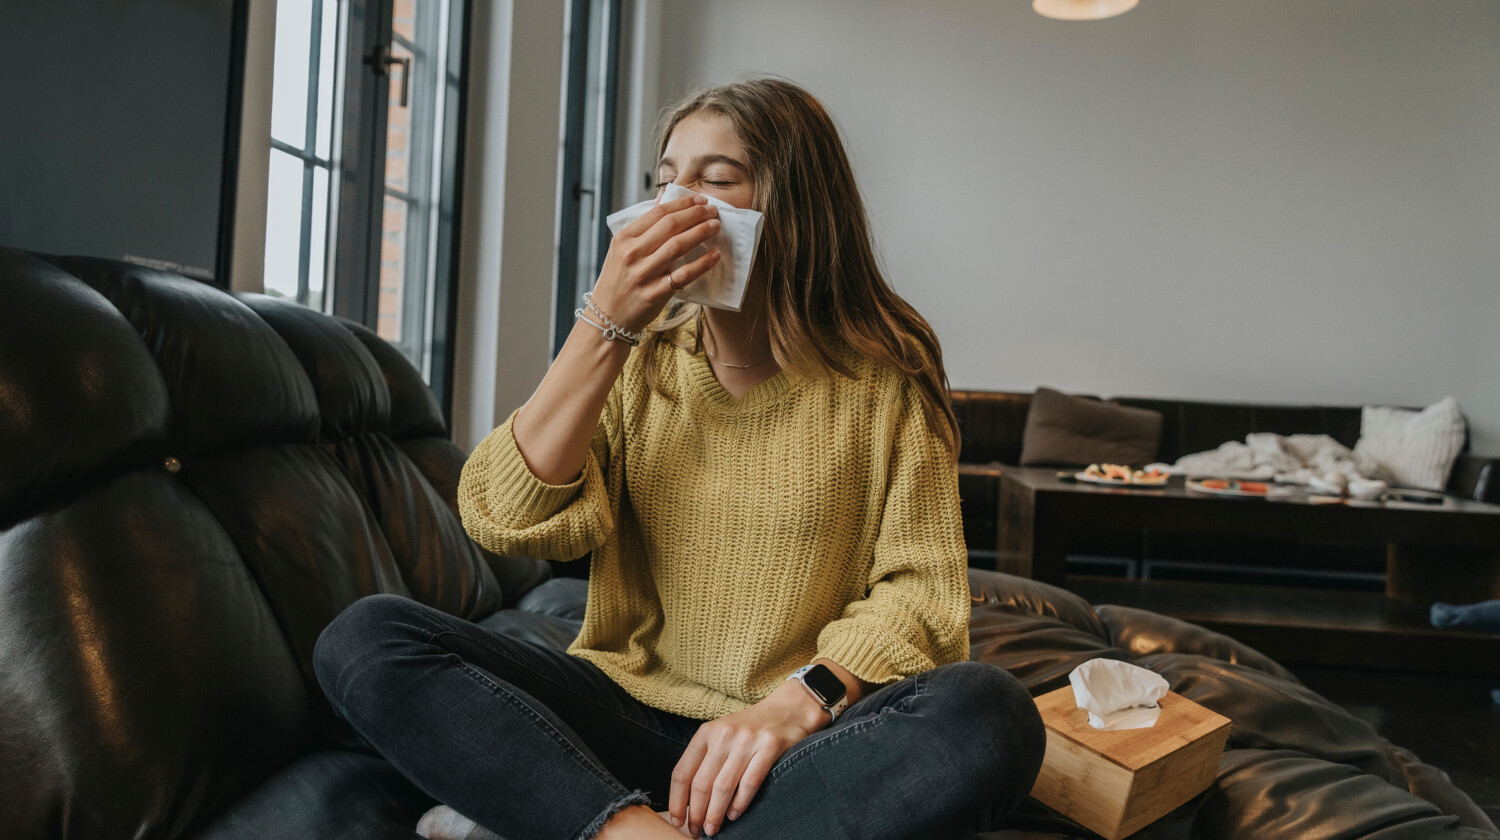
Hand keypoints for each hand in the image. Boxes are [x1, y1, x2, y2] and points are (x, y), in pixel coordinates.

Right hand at [591, 194, 721, 332]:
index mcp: (624, 238)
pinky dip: (702, 264)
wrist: (608, 316)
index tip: (700, 200)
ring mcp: (643, 274)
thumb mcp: (621, 250)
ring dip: (700, 232)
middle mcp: (632, 253)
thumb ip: (643, 226)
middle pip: (670, 225)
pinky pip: (683, 275)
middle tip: (713, 211)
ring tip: (715, 226)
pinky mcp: (655, 293)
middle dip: (695, 215)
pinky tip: (714, 255)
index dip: (682, 204)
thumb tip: (664, 199)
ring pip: (677, 246)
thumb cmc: (618, 280)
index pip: (658, 213)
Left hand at [667, 680, 827, 835]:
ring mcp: (746, 741)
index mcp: (706, 732)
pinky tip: (734, 815)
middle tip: (697, 831)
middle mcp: (723, 735)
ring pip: (723, 787)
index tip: (676, 820)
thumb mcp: (720, 735)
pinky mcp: (769, 747)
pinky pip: (750, 782)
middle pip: (701, 783)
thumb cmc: (749, 730)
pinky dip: (740, 803)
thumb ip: (705, 761)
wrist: (787, 710)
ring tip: (712, 829)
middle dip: (696, 814)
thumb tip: (688, 802)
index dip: (676, 801)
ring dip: (715, 814)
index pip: (682, 772)